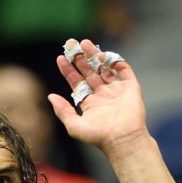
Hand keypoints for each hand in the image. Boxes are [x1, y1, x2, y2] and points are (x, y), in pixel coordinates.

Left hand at [48, 39, 148, 156]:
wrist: (122, 139)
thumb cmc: (98, 136)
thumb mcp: (74, 125)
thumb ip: (62, 111)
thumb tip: (50, 96)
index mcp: (90, 103)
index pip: (77, 82)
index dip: (68, 70)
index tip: (60, 58)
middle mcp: (103, 95)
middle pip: (90, 72)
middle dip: (80, 58)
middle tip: (71, 44)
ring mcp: (117, 90)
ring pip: (104, 68)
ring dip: (95, 55)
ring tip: (85, 43)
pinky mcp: (131, 88)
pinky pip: (123, 70)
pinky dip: (115, 61)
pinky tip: (103, 54)